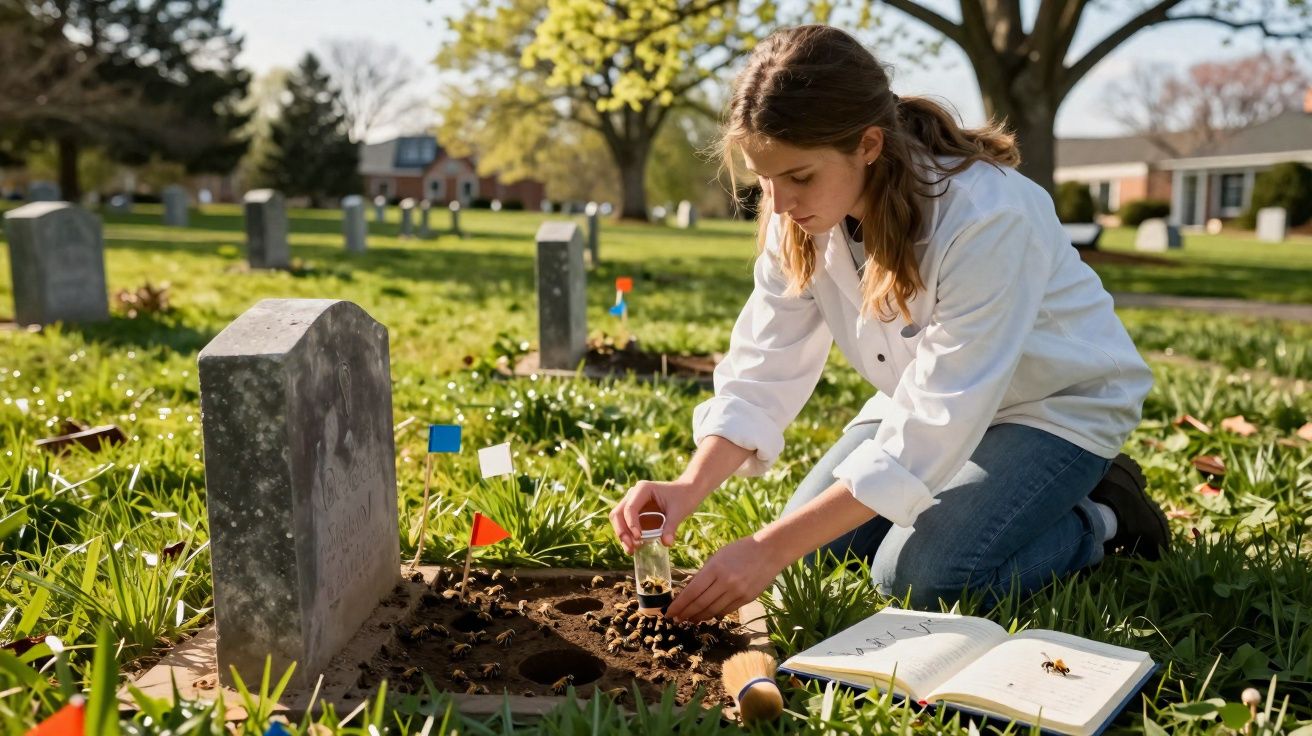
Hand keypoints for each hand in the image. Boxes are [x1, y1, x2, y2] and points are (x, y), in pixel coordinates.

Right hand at [609, 479, 706, 553]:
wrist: (688, 492)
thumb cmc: (684, 497)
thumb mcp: (679, 512)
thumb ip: (671, 527)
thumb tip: (666, 543)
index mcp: (643, 489)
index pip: (630, 508)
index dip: (631, 524)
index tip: (639, 538)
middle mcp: (634, 494)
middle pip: (618, 513)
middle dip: (622, 531)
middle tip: (630, 547)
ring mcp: (633, 503)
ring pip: (619, 520)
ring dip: (623, 535)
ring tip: (631, 550)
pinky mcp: (636, 513)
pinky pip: (626, 525)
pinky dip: (628, 536)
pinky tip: (635, 547)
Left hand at [666, 536, 788, 622]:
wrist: (769, 550)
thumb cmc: (739, 550)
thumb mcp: (717, 557)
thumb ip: (703, 574)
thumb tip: (689, 592)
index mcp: (715, 568)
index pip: (692, 592)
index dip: (679, 604)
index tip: (669, 612)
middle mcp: (726, 582)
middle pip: (701, 604)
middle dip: (686, 613)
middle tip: (676, 619)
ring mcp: (737, 592)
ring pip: (713, 611)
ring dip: (699, 617)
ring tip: (690, 619)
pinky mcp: (747, 599)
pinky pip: (726, 610)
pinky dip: (715, 614)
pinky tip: (707, 615)